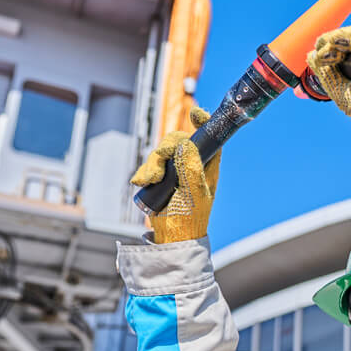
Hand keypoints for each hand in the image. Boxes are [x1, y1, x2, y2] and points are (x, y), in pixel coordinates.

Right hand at [129, 106, 220, 243]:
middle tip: (160, 163)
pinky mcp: (159, 178)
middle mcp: (192, 165)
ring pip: (161, 152)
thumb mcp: (194, 194)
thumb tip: (186, 144)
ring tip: (150, 180)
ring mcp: (175, 171)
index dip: (203, 123)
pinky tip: (141, 181)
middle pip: (179, 141)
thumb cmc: (190, 219)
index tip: (195, 113)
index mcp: (207, 167)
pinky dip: (144, 171)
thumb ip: (192, 169)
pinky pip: (149, 165)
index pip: (209, 139)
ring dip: (152, 163)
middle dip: (166, 148)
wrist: (172, 237)